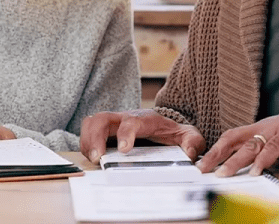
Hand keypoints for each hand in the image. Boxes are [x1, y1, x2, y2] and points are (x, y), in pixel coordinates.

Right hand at [80, 110, 205, 163]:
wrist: (165, 126)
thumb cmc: (174, 133)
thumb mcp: (189, 136)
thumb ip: (192, 142)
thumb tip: (190, 153)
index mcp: (145, 119)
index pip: (132, 122)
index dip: (126, 134)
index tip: (124, 150)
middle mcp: (125, 118)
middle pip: (103, 118)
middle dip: (96, 137)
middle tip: (97, 158)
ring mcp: (113, 124)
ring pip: (92, 123)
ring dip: (87, 141)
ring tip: (92, 159)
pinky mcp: (105, 131)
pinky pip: (88, 132)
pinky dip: (86, 144)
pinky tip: (92, 158)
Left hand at [196, 105, 278, 176]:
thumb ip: (264, 152)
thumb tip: (250, 169)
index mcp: (259, 128)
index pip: (231, 137)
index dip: (215, 149)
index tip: (202, 163)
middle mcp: (264, 127)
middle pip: (233, 139)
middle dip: (216, 154)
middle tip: (202, 168)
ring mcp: (277, 129)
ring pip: (250, 145)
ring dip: (235, 161)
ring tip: (223, 174)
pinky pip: (274, 146)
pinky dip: (264, 159)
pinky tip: (256, 170)